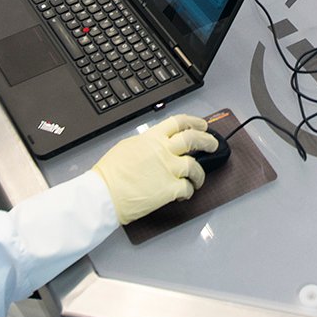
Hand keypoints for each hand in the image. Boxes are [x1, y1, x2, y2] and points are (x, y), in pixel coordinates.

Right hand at [92, 114, 215, 223]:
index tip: (202, 125)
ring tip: (199, 178)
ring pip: (195, 166)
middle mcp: (163, 151)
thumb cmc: (109, 174)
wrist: (103, 194)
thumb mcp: (127, 147)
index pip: (178, 122)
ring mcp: (168, 169)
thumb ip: (146, 144)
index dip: (194, 122)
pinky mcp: (169, 189)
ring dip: (200, 173)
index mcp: (151, 138)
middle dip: (208, 141)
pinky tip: (185, 193)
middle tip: (213, 145)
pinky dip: (189, 191)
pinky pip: (187, 188)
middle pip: (193, 139)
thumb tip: (155, 146)